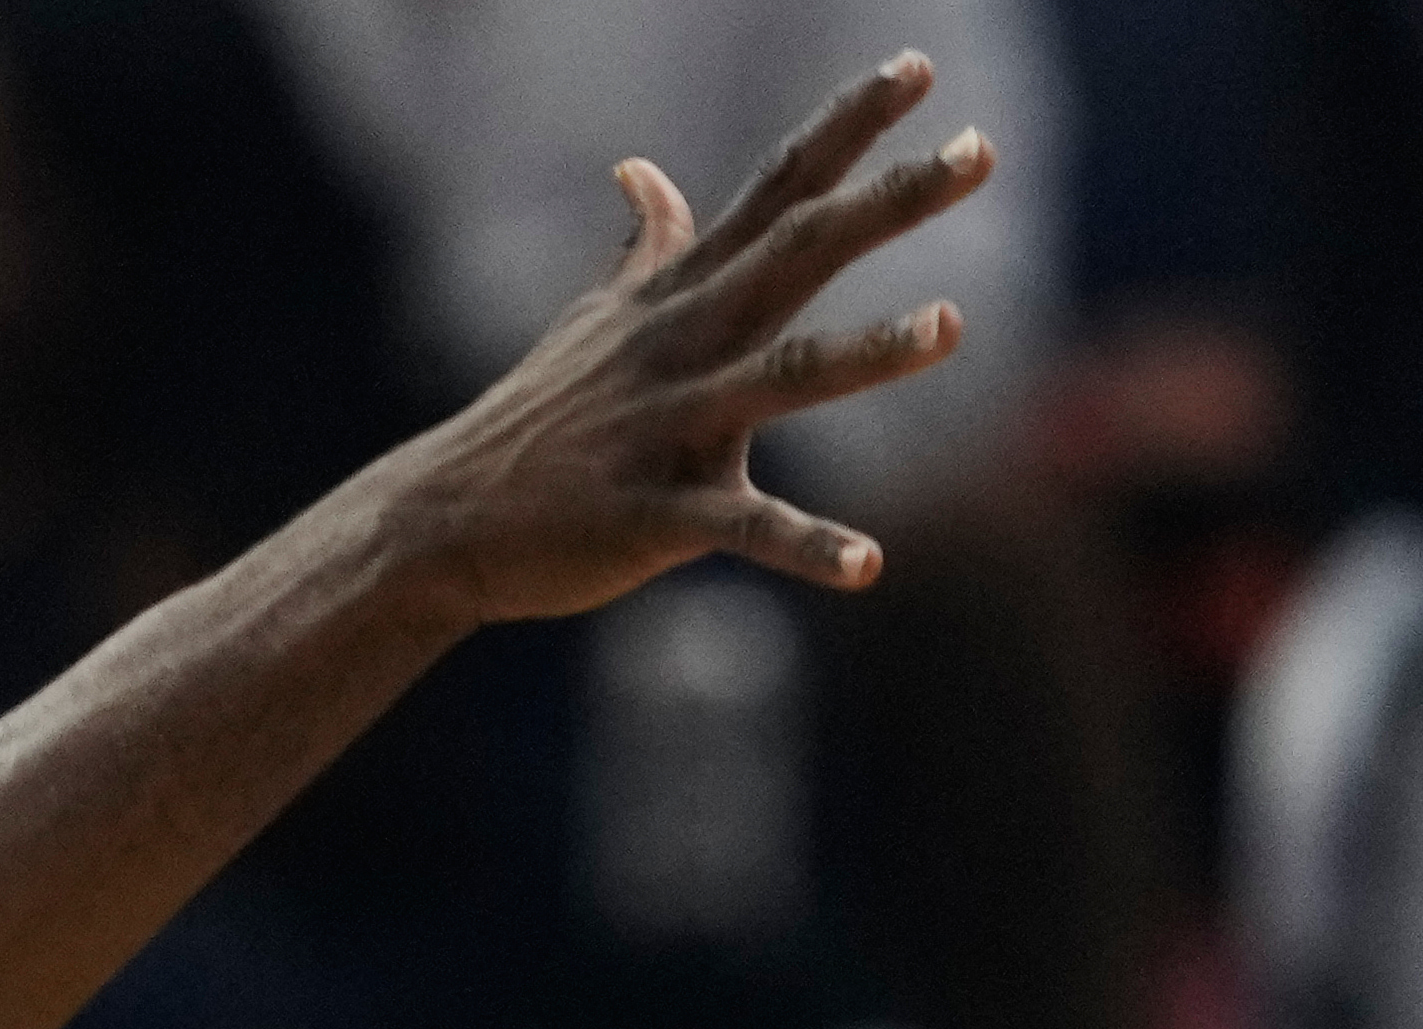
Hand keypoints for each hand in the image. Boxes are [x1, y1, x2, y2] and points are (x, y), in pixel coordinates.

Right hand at [391, 55, 998, 625]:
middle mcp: (683, 342)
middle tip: (979, 153)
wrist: (442, 520)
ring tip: (951, 324)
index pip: (777, 189)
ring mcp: (669, 426)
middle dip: (890, 202)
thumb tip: (643, 171)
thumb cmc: (533, 420)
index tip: (919, 69)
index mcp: (680, 296)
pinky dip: (805, 547)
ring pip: (782, 377)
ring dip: (868, 353)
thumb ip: (641, 250)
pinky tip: (868, 566)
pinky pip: (743, 530)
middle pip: (798, 253)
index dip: (849, 126)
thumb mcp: (591, 323)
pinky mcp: (655, 515)